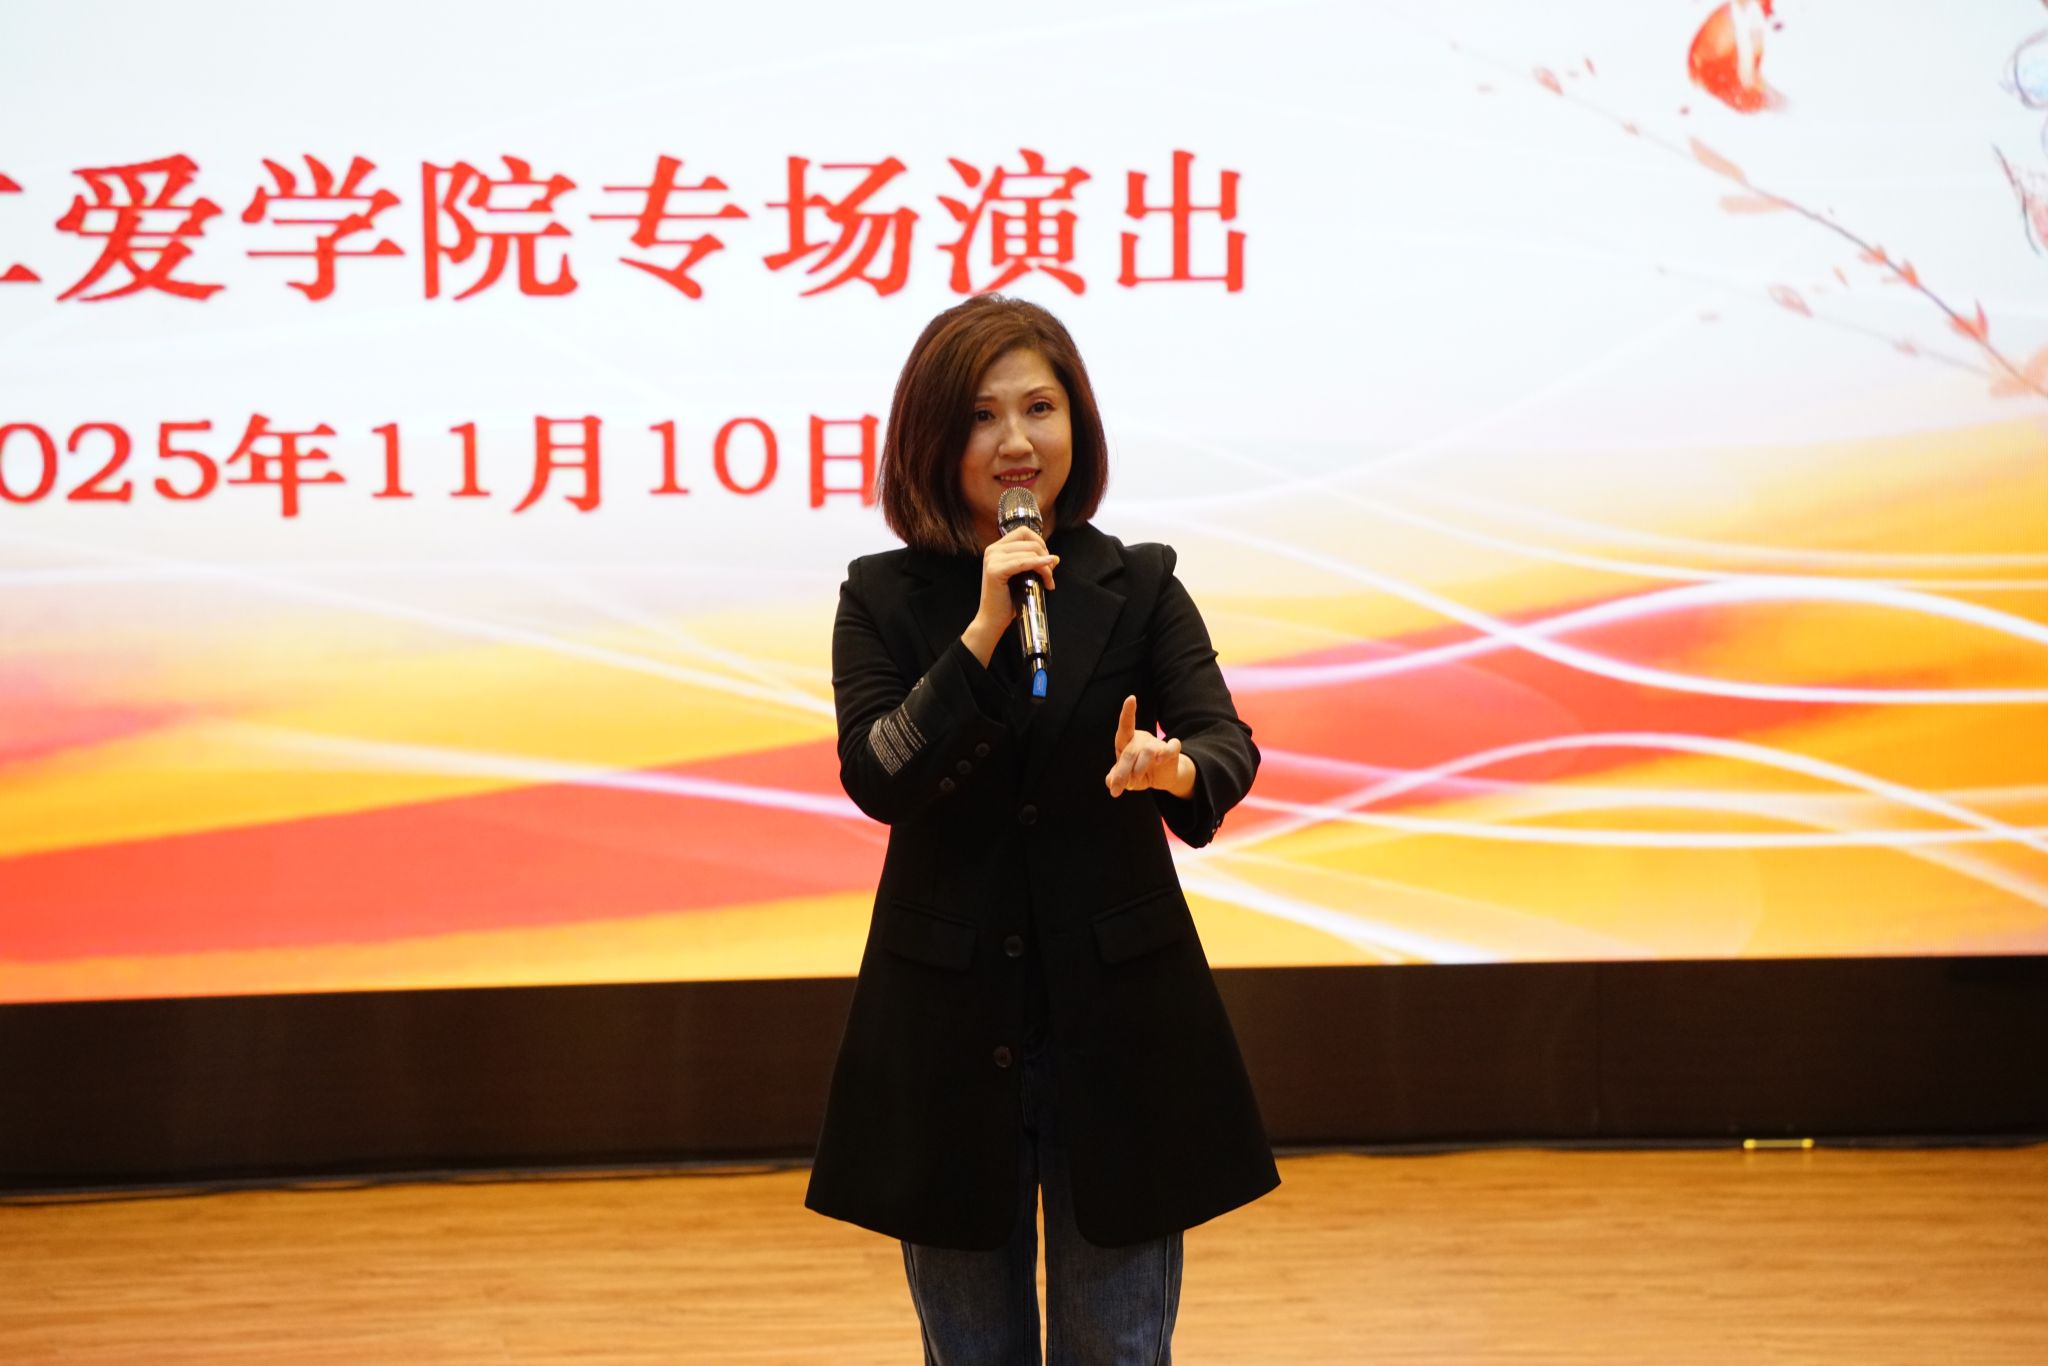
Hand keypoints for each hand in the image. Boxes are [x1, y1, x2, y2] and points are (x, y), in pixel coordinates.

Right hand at [962, 526, 1058, 665]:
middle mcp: (992, 550)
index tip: (1047, 559)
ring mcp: (992, 559)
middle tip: (1050, 573)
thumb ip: (1035, 564)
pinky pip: (1023, 563)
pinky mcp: (995, 571)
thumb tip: (1054, 558)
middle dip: (1045, 554)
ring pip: (1030, 552)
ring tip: (1049, 581)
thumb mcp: (1023, 577)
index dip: (1040, 542)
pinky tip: (1047, 570)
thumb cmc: (1007, 601)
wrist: (992, 620)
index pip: (1024, 532)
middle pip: (1029, 540)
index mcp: (997, 548)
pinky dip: (1038, 565)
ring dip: (1045, 566)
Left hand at [1106, 694, 1193, 797]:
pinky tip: (1160, 760)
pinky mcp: (1172, 751)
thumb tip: (1109, 781)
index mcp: (1128, 741)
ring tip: (1136, 782)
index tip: (1131, 698)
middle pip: (1130, 751)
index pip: (1126, 725)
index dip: (1128, 712)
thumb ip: (1116, 778)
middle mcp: (1142, 739)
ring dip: (1139, 769)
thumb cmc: (1138, 773)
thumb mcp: (1125, 778)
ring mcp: (1158, 743)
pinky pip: (1172, 746)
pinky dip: (1166, 752)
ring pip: (1148, 752)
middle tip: (1119, 789)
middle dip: (1123, 772)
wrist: (1161, 779)